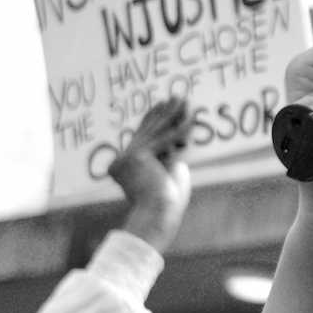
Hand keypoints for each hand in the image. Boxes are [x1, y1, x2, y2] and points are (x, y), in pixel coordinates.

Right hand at [113, 96, 195, 250]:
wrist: (157, 215)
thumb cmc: (166, 203)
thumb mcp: (165, 175)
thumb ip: (168, 157)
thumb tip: (180, 142)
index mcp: (123, 166)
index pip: (140, 136)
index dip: (153, 118)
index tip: (163, 104)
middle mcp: (122, 160)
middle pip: (148, 131)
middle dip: (166, 113)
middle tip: (177, 96)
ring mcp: (127, 158)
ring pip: (156, 132)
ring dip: (173, 114)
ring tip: (185, 100)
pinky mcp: (137, 156)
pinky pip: (164, 139)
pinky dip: (180, 128)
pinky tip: (191, 117)